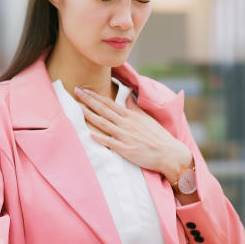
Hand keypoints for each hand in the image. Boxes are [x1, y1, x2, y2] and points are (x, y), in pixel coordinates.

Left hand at [75, 86, 192, 179]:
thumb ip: (134, 108)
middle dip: (88, 101)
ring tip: (78, 108)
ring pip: (104, 124)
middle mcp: (126, 124)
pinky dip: (100, 138)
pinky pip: (110, 143)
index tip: (84, 90)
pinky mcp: (126, 149)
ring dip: (90, 116)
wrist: (169, 153)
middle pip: (104, 110)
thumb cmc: (158, 136)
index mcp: (131, 116)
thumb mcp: (147, 118)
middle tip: (75, 92)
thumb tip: (127, 97)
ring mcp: (126, 136)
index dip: (95, 96)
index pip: (109, 103)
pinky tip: (90, 134)